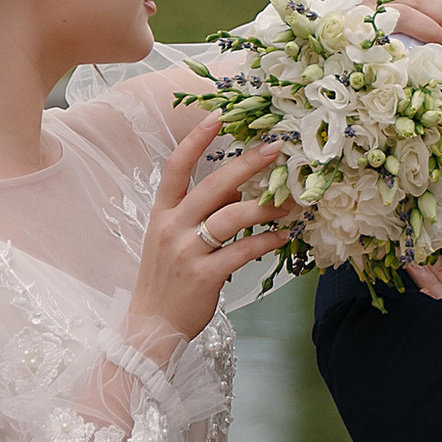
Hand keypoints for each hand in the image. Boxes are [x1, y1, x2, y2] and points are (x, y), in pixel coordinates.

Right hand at [124, 111, 289, 349]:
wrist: (151, 326)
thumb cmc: (165, 280)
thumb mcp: (173, 240)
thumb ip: (200, 212)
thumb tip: (234, 187)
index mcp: (162, 214)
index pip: (175, 168)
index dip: (195, 140)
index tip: (217, 116)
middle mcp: (173, 227)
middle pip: (212, 186)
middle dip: (246, 164)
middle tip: (275, 148)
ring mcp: (187, 252)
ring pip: (231, 218)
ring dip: (265, 207)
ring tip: (291, 204)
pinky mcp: (204, 276)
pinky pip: (242, 252)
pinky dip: (267, 242)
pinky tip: (284, 237)